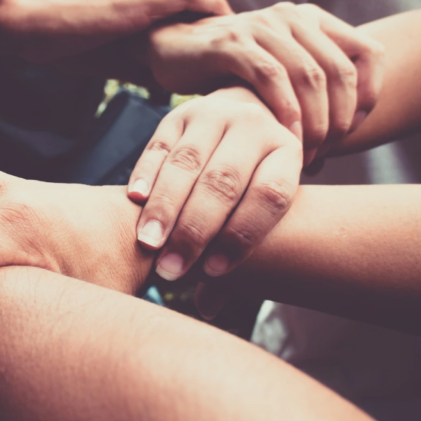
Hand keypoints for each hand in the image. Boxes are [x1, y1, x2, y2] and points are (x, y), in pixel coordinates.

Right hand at [0, 0, 232, 62]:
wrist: (31, 21)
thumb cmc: (60, 39)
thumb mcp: (108, 43)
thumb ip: (138, 54)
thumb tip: (163, 82)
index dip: (198, 16)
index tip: (212, 42)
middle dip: (213, 19)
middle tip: (230, 49)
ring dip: (217, 20)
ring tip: (231, 47)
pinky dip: (213, 14)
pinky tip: (224, 36)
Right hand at [127, 87, 301, 315]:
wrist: (241, 114)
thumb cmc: (251, 180)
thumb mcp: (259, 206)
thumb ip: (236, 249)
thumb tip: (209, 307)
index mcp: (286, 152)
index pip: (269, 196)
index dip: (242, 237)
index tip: (214, 272)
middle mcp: (254, 126)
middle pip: (224, 181)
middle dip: (195, 229)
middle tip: (170, 268)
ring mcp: (215, 114)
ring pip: (188, 162)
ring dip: (165, 207)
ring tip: (148, 242)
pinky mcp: (179, 113)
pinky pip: (159, 146)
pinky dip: (146, 175)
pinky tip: (134, 201)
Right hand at [146, 3, 384, 163]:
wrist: (174, 48)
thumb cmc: (230, 71)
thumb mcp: (279, 71)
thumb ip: (312, 88)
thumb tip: (347, 135)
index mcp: (314, 21)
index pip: (370, 53)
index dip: (370, 96)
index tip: (354, 132)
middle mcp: (293, 17)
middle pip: (340, 71)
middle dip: (340, 120)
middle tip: (326, 152)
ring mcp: (262, 27)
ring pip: (309, 75)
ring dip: (314, 121)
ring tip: (305, 153)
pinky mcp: (232, 43)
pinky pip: (270, 76)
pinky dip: (284, 110)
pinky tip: (282, 136)